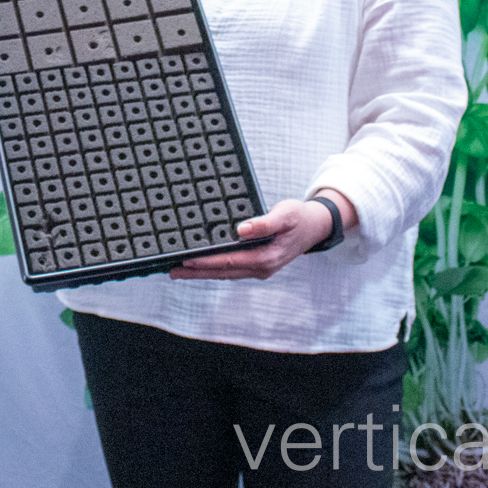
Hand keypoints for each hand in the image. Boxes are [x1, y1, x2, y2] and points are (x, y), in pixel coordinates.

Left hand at [168, 196, 340, 280]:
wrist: (314, 227)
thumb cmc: (298, 217)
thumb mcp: (285, 214)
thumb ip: (265, 222)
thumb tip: (242, 229)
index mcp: (267, 257)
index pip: (230, 261)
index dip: (207, 262)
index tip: (186, 260)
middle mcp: (262, 267)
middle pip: (223, 272)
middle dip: (197, 272)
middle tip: (172, 270)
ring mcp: (259, 269)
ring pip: (226, 273)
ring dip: (203, 273)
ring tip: (179, 271)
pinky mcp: (257, 265)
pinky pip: (232, 269)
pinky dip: (215, 268)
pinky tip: (201, 265)